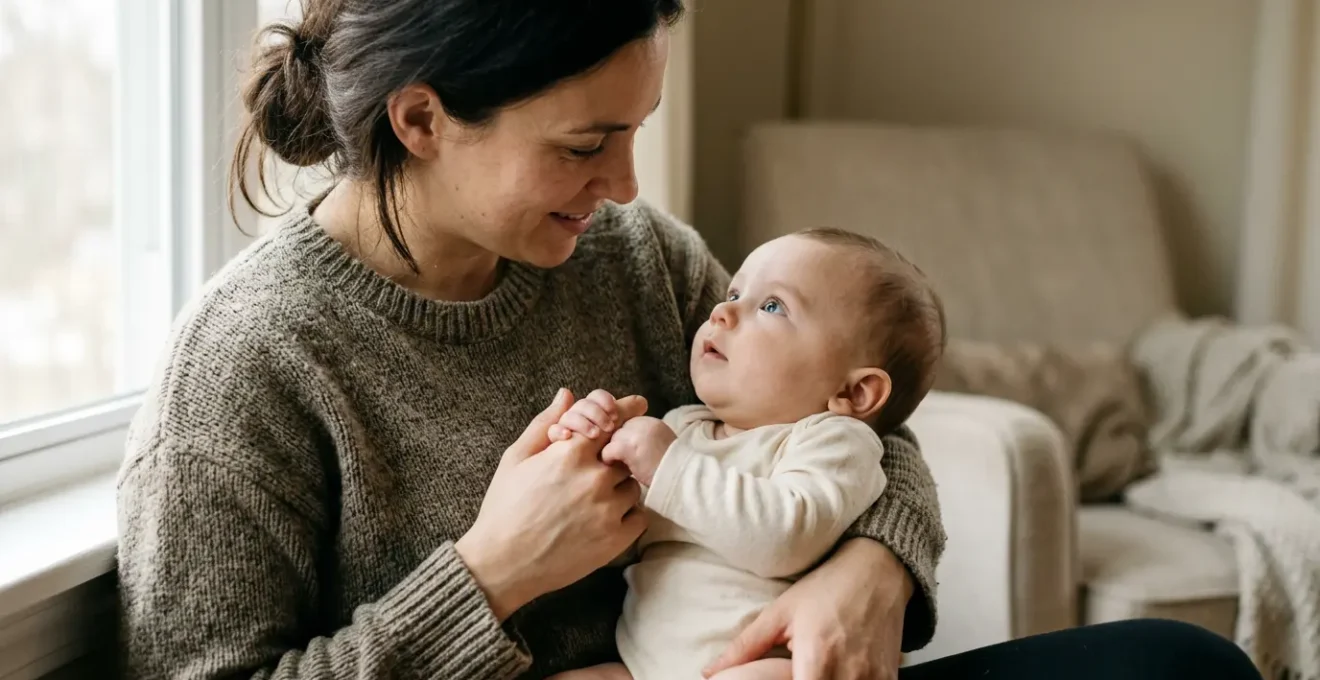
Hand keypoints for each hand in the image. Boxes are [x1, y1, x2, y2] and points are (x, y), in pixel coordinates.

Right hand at [455, 388, 650, 619]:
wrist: (501, 564)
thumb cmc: (504, 508)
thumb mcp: (516, 459)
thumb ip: (545, 423)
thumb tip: (567, 395)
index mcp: (570, 453)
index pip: (611, 421)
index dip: (621, 415)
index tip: (635, 409)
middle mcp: (595, 478)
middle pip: (624, 455)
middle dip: (613, 459)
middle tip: (596, 472)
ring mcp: (608, 510)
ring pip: (632, 486)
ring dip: (620, 489)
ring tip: (592, 501)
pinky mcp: (615, 539)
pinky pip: (639, 516)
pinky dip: (628, 515)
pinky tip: (604, 519)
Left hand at [601, 416, 674, 485]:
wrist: (679, 477)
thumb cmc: (671, 468)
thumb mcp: (661, 446)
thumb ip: (646, 441)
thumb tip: (627, 446)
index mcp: (652, 423)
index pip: (628, 425)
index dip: (624, 439)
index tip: (626, 452)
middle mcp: (643, 423)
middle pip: (618, 430)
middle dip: (617, 444)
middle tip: (618, 459)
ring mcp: (634, 434)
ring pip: (611, 439)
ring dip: (612, 451)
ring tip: (616, 464)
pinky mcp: (627, 447)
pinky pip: (608, 450)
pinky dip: (609, 459)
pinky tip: (613, 467)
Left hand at [703, 539, 911, 679]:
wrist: (877, 570)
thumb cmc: (828, 587)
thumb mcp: (781, 612)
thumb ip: (745, 646)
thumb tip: (709, 671)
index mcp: (817, 659)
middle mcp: (849, 674)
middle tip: (796, 672)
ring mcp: (873, 678)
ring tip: (816, 671)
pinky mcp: (889, 678)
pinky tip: (841, 673)